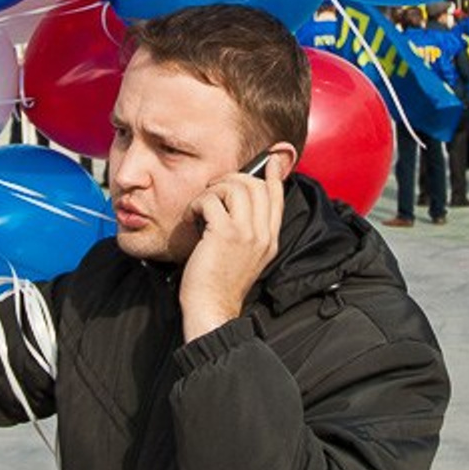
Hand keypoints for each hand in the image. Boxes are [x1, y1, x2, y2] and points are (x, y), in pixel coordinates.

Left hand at [179, 159, 285, 342]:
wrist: (212, 309)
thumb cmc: (220, 284)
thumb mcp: (245, 256)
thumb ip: (248, 231)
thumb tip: (239, 202)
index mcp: (270, 239)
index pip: (276, 197)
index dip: (272, 175)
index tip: (267, 160)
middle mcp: (262, 234)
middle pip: (255, 185)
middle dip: (231, 179)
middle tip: (213, 190)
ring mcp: (246, 233)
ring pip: (235, 187)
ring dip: (213, 190)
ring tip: (201, 207)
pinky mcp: (225, 233)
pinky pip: (212, 200)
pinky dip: (197, 204)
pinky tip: (192, 218)